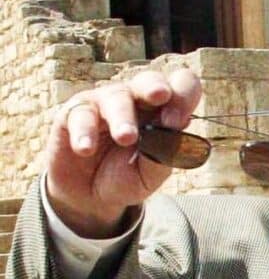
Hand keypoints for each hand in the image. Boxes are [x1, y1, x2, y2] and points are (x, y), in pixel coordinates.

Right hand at [44, 69, 201, 237]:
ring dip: (123, 117)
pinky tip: (86, 149)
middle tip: (160, 96)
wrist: (89, 198)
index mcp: (162, 111)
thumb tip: (179, 126)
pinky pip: (81, 114)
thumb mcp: (150, 174)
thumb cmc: (126, 177)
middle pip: (150, 80)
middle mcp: (135, 100)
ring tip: (126, 138)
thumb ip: (165, 151)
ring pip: (116, 96)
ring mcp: (104, 103)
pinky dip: (85, 131)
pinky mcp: (74, 113)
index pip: (181, 87)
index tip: (177, 121)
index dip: (184, 97)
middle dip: (155, 87)